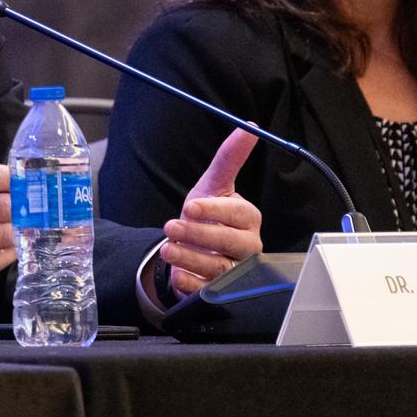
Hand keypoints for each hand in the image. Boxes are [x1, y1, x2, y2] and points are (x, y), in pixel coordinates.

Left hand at [160, 128, 262, 298]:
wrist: (191, 245)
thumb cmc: (206, 213)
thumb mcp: (213, 184)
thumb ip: (229, 158)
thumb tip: (249, 126)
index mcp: (248, 218)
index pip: (237, 215)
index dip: (214, 211)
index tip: (190, 206)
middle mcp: (247, 246)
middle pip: (231, 243)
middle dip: (199, 235)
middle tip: (172, 228)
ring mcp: (235, 271)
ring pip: (219, 268)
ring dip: (190, 259)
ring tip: (168, 250)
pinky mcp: (219, 291)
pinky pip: (209, 291)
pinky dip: (192, 284)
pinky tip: (178, 276)